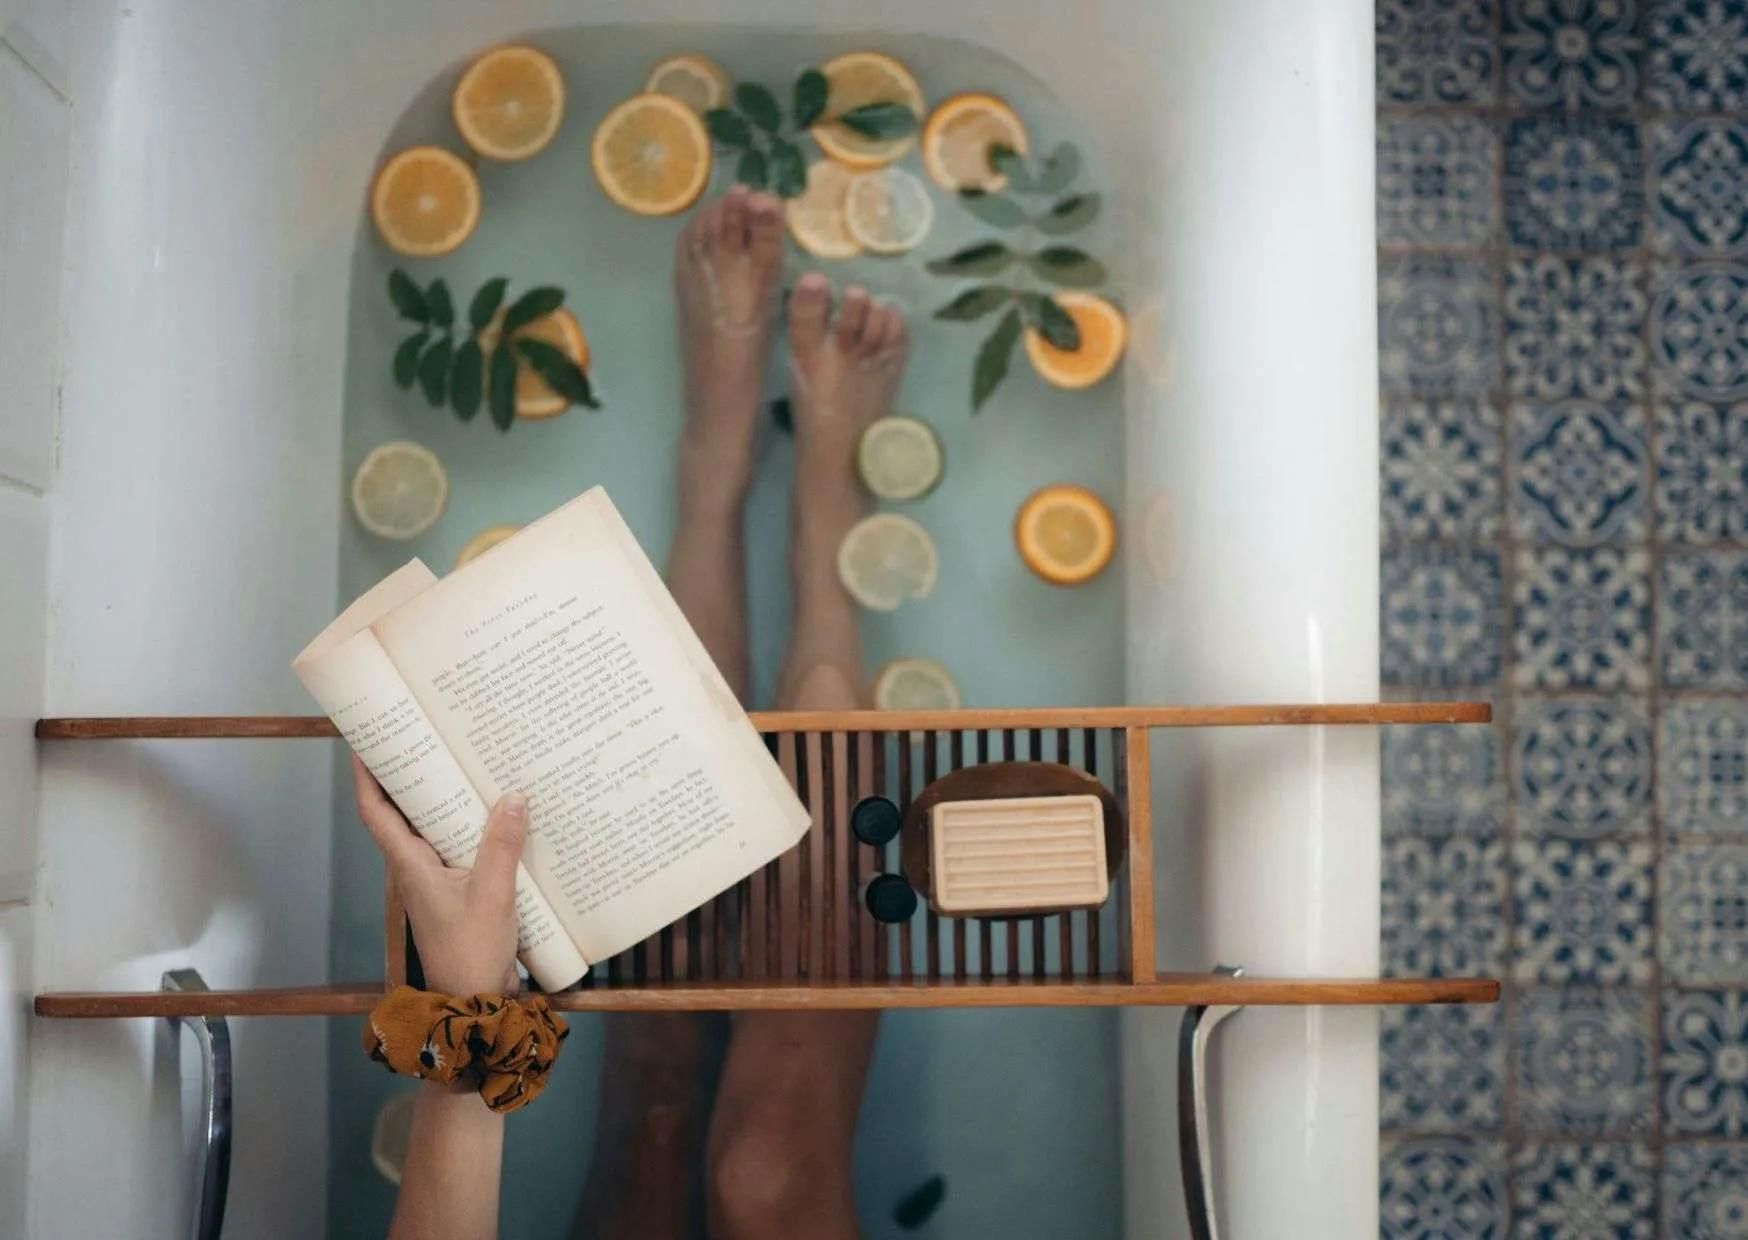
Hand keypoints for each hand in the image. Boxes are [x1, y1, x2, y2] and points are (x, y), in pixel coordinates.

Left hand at [352, 756, 523, 995]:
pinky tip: (497, 814)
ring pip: (431, 829)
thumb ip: (501, 845)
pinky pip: (458, 848)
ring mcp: (436, 881)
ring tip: (462, 764)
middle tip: (424, 737)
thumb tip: (513, 796)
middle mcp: (416, 869)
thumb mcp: (492, 894)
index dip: (365, 776)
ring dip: (441, 799)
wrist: (474, 1000)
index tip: (365, 741)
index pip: (375, 812)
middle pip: (401, 813)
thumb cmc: (470, 953)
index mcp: (409, 865)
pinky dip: (471, 826)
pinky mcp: (458, 891)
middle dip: (407, 775)